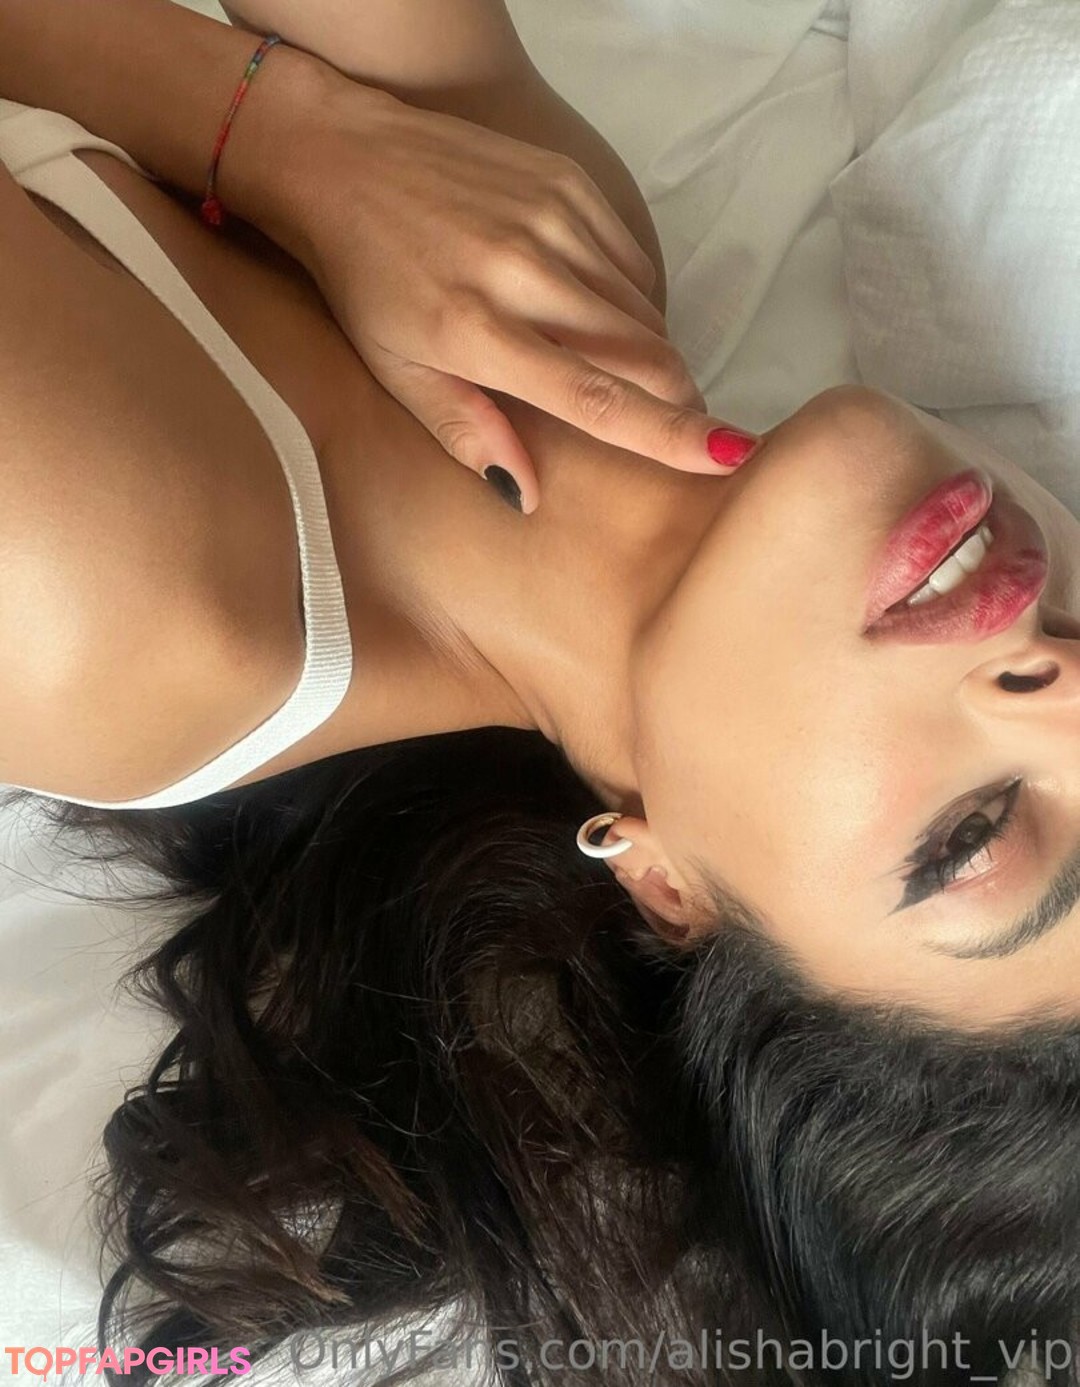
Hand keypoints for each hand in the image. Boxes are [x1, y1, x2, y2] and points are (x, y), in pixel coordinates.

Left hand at [252, 68, 759, 512]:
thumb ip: (465, 431)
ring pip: (643, 311)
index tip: (728, 455)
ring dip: (651, 355)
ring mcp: (553, 217)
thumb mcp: (394, 370)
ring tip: (624, 375)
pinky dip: (631, 303)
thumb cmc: (362, 280)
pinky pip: (630, 263)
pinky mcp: (568, 182)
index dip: (669, 432)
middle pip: (643, 354)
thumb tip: (528, 495)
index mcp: (479, 329)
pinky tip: (602, 319)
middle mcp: (526, 270)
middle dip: (676, 400)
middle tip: (675, 428)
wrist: (344, 157)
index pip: (596, 396)